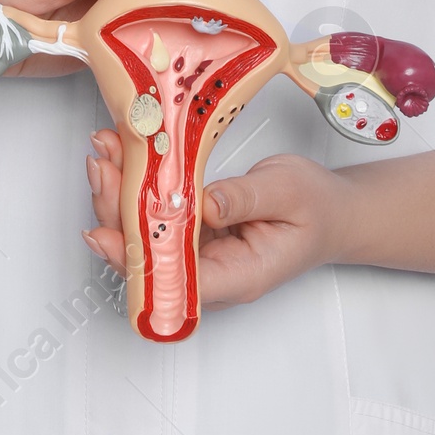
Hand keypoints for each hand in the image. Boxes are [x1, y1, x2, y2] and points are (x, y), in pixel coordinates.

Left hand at [82, 129, 341, 307]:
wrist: (334, 211)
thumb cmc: (318, 208)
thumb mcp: (288, 192)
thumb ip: (243, 198)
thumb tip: (201, 203)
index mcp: (238, 276)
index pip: (175, 280)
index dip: (135, 258)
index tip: (104, 232)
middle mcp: (212, 272)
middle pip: (148, 257)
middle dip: (116, 212)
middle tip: (101, 168)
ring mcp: (199, 253)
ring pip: (145, 234)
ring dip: (119, 195)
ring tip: (103, 154)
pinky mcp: (193, 231)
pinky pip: (156, 215)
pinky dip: (136, 186)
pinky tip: (122, 157)